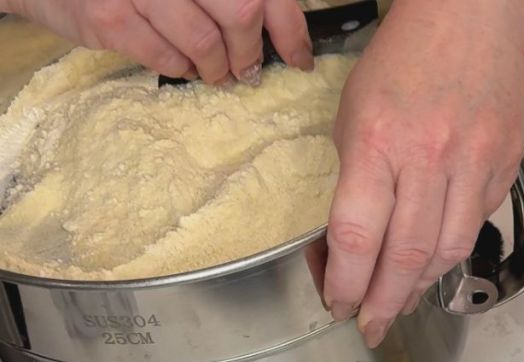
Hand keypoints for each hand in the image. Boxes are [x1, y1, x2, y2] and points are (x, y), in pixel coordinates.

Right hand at [8, 0, 312, 84]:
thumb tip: (280, 29)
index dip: (291, 30)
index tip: (301, 58)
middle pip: (242, 13)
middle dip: (250, 52)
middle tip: (249, 70)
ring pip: (204, 41)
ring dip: (218, 68)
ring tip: (217, 74)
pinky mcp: (110, 17)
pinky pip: (165, 57)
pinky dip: (181, 69)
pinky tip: (182, 66)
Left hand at [323, 0, 523, 347]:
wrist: (469, 17)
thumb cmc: (402, 59)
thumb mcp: (353, 111)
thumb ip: (354, 177)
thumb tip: (352, 241)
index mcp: (377, 140)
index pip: (356, 234)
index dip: (344, 281)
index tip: (338, 302)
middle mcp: (429, 156)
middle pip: (405, 254)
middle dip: (384, 302)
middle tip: (371, 326)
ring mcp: (474, 160)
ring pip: (449, 248)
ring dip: (421, 286)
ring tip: (401, 301)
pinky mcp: (505, 162)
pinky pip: (478, 219)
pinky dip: (454, 244)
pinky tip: (436, 253)